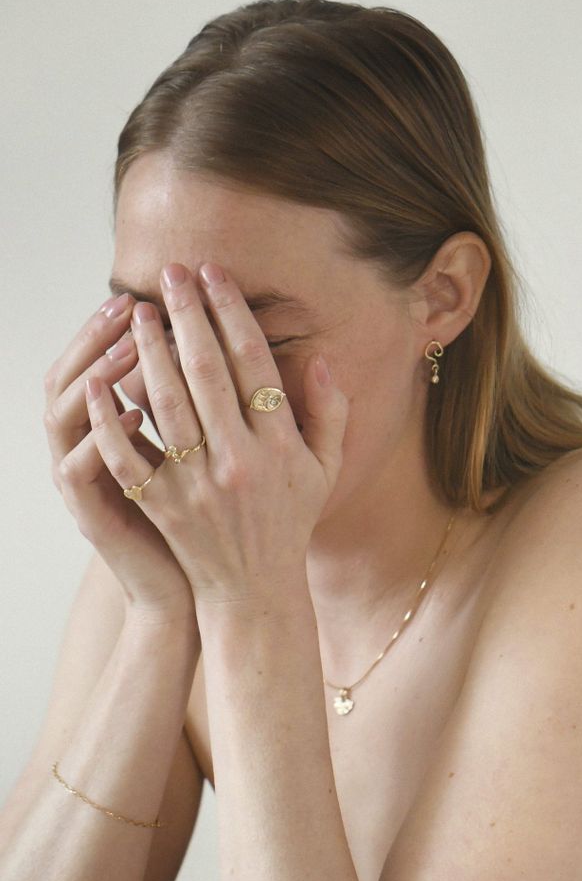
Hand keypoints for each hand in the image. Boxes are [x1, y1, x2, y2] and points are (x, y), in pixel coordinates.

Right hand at [44, 292, 195, 618]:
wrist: (196, 587)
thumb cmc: (208, 517)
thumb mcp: (200, 454)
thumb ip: (198, 404)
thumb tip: (218, 345)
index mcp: (112, 432)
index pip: (99, 363)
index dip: (118, 327)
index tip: (151, 293)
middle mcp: (87, 449)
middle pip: (70, 377)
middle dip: (100, 335)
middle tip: (134, 301)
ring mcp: (85, 481)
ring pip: (64, 415)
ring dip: (95, 372)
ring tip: (134, 339)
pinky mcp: (93, 514)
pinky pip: (79, 468)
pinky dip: (100, 435)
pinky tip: (133, 408)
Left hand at [84, 262, 348, 607]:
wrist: (253, 589)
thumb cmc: (290, 522)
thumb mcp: (324, 470)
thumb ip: (330, 415)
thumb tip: (320, 361)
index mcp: (279, 447)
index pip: (252, 364)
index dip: (231, 313)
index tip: (214, 275)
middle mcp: (238, 461)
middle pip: (206, 371)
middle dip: (187, 315)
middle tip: (170, 274)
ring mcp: (196, 484)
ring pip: (165, 403)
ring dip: (149, 351)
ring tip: (138, 312)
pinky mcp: (161, 504)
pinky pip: (128, 453)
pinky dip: (111, 416)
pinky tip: (99, 380)